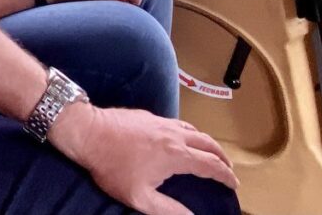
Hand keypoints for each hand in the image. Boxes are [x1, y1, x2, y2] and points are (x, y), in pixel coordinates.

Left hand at [49, 103, 238, 214]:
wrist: (88, 132)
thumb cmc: (112, 166)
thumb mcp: (139, 197)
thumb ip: (168, 210)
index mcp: (176, 155)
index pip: (211, 165)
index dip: (225, 175)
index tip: (233, 183)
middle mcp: (173, 135)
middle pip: (207, 143)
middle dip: (221, 156)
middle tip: (228, 168)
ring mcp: (160, 122)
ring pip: (193, 130)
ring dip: (207, 142)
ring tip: (210, 152)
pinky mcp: (147, 116)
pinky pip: (177, 123)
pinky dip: (189, 132)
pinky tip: (182, 138)